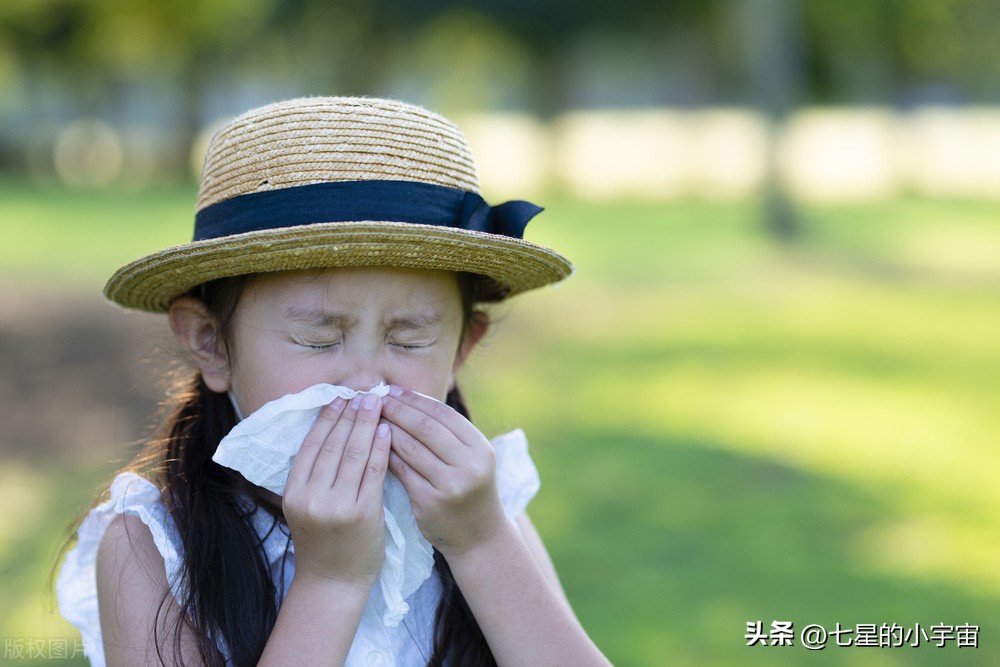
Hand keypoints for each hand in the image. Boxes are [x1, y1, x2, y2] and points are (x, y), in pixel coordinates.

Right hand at [281, 393, 389, 587]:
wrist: (334, 581)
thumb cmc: (323, 540)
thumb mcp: (306, 505)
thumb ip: (314, 474)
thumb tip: (329, 430)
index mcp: (293, 492)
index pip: (312, 445)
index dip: (327, 418)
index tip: (340, 397)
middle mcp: (311, 496)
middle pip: (333, 444)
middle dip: (350, 414)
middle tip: (363, 392)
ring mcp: (336, 505)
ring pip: (353, 454)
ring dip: (366, 424)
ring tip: (377, 403)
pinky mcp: (362, 513)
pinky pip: (373, 472)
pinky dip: (380, 448)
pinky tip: (387, 430)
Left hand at [382, 387, 505, 557]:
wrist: (479, 536)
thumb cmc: (469, 489)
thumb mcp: (471, 458)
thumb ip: (448, 433)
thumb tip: (408, 399)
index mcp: (480, 447)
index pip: (443, 414)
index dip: (415, 399)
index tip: (392, 390)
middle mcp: (469, 464)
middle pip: (426, 428)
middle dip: (398, 410)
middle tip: (375, 400)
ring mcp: (450, 484)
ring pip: (410, 448)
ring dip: (387, 430)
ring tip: (369, 419)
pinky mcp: (430, 502)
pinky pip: (401, 471)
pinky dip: (385, 455)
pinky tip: (372, 446)